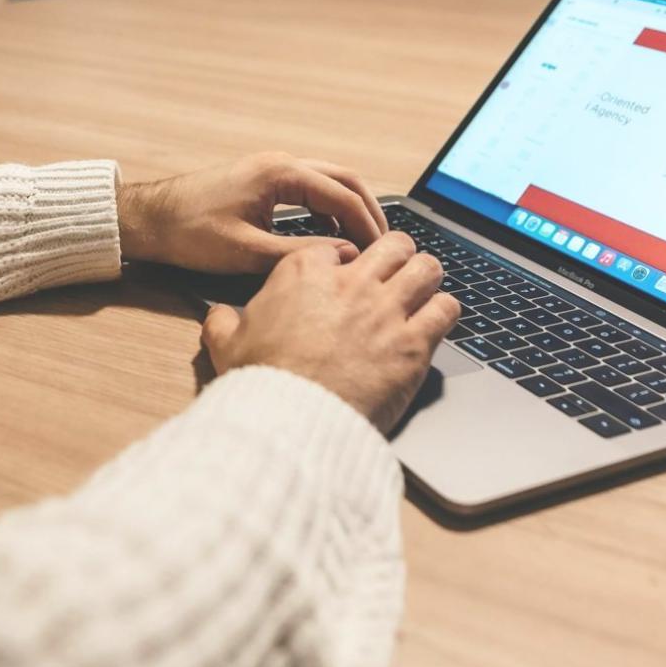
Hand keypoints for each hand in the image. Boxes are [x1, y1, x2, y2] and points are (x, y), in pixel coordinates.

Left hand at [118, 152, 389, 273]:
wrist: (148, 220)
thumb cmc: (189, 233)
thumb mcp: (246, 252)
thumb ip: (299, 254)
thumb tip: (342, 259)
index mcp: (280, 173)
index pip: (343, 195)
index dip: (367, 225)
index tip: (382, 252)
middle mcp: (280, 164)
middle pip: (343, 180)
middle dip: (367, 211)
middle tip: (385, 245)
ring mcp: (271, 170)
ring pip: (327, 183)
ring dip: (348, 210)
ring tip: (362, 245)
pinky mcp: (263, 182)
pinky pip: (309, 191)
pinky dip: (327, 212)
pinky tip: (329, 239)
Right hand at [201, 232, 460, 433]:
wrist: (291, 422)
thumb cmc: (260, 382)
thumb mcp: (226, 345)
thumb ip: (223, 321)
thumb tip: (219, 315)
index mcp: (305, 272)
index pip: (338, 247)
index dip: (345, 262)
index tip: (347, 278)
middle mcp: (352, 282)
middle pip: (393, 244)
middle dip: (397, 256)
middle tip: (395, 275)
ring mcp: (387, 310)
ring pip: (427, 266)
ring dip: (426, 278)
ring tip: (422, 292)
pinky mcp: (413, 343)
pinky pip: (447, 308)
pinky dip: (444, 312)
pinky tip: (436, 322)